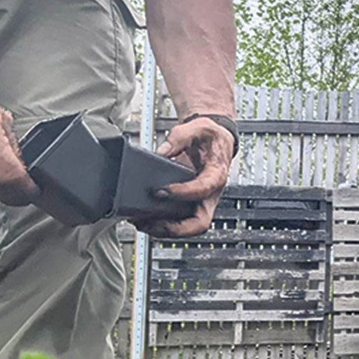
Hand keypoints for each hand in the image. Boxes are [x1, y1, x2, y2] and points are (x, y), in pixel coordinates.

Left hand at [132, 115, 234, 237]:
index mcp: (217, 175)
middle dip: (175, 227)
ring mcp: (201, 202)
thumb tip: (161, 153)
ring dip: (165, 230)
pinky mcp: (191, 204)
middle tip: (150, 222)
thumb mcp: (196, 128)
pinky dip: (163, 225)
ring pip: (189, 227)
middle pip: (200, 223)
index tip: (161, 191)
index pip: (203, 189)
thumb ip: (178, 139)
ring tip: (141, 223)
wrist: (217, 141)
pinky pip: (180, 222)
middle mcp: (211, 194)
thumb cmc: (210, 137)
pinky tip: (145, 219)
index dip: (183, 193)